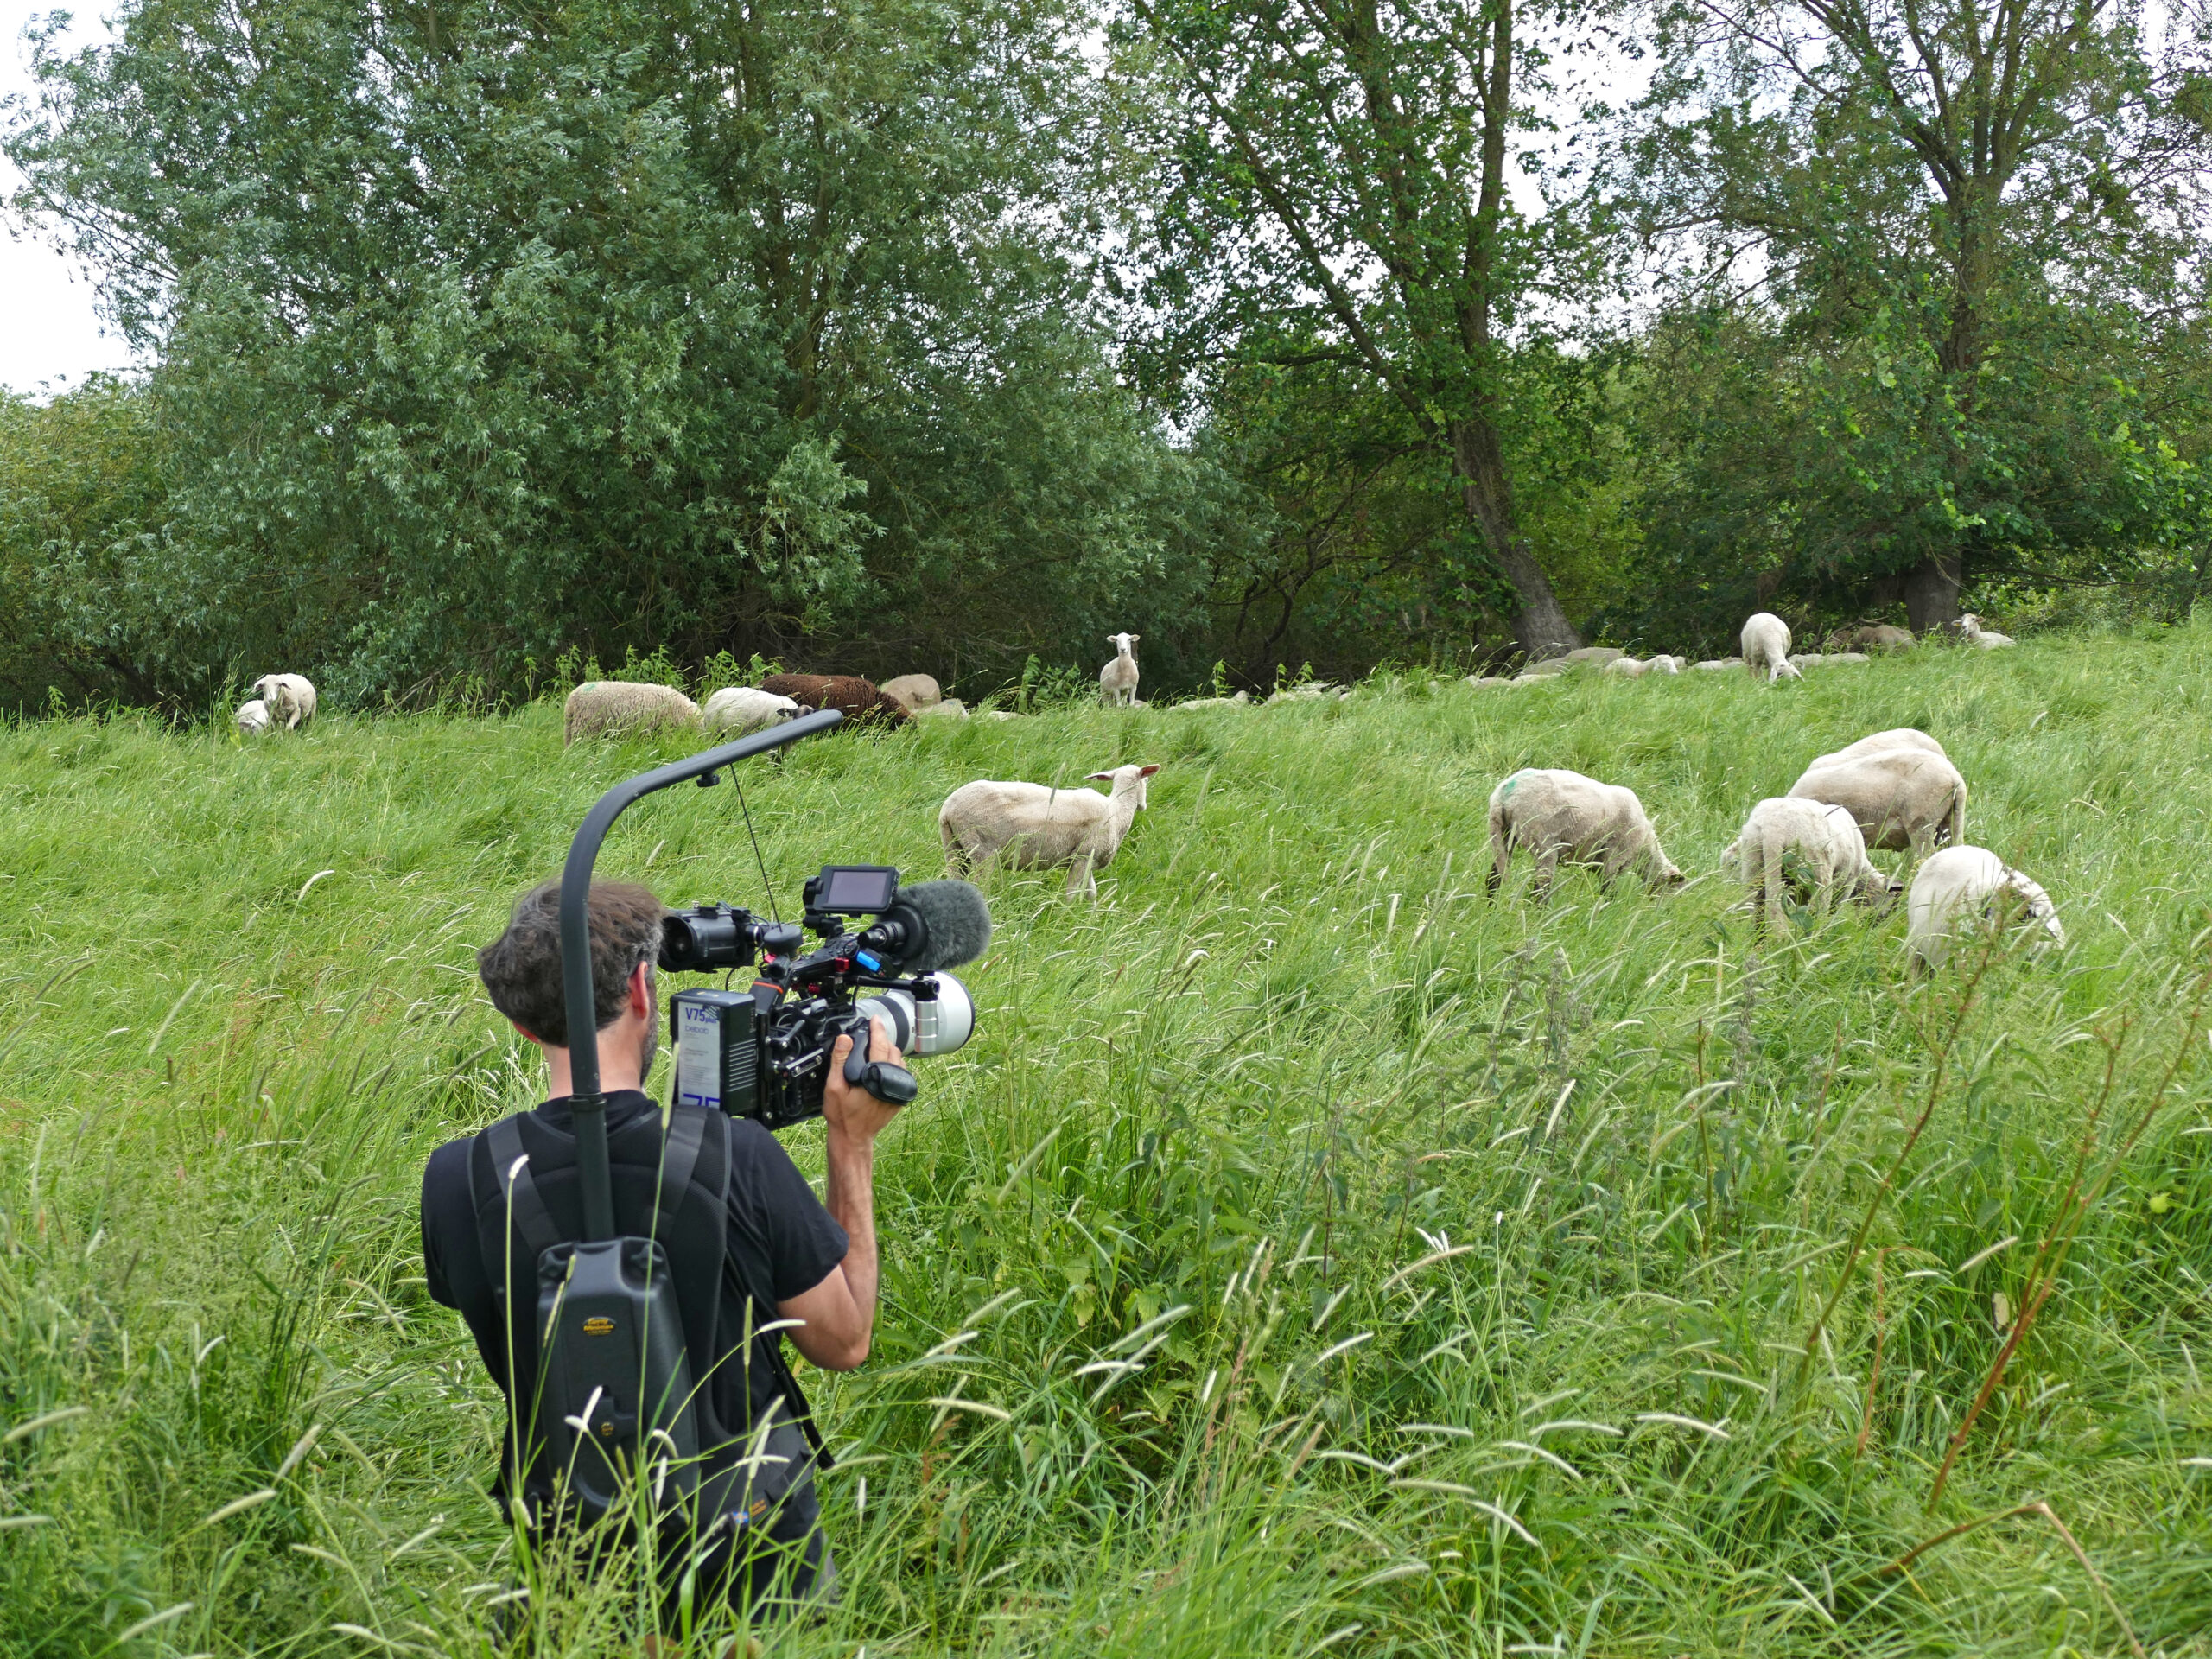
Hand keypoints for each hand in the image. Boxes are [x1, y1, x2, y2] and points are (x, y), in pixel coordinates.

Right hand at [824, 1016, 905, 1143]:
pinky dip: (894, 1064)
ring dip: (890, 1051)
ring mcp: (897, 1090)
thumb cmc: (842, 1115)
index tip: (874, 1019)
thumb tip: (845, 1039)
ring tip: (877, 1046)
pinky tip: (884, 1063)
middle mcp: (890, 1082)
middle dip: (883, 1038)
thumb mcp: (833, 1087)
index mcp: (875, 1077)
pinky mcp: (899, 1097)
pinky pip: (901, 1074)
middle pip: (892, 1050)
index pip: (880, 1045)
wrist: (853, 1137)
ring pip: (899, 1061)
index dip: (877, 1029)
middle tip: (873, 1031)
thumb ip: (839, 1061)